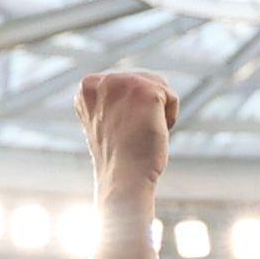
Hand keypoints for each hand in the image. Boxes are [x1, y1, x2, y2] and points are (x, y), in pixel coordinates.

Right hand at [78, 69, 177, 201]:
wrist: (123, 178)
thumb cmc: (118, 157)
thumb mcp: (106, 120)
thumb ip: (113, 99)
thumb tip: (134, 91)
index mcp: (88, 86)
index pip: (126, 84)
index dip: (131, 110)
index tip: (120, 131)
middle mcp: (103, 80)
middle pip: (145, 80)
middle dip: (146, 109)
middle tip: (132, 135)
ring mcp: (124, 82)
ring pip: (159, 87)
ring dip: (157, 113)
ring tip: (140, 132)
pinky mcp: (146, 90)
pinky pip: (171, 98)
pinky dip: (169, 118)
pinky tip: (151, 132)